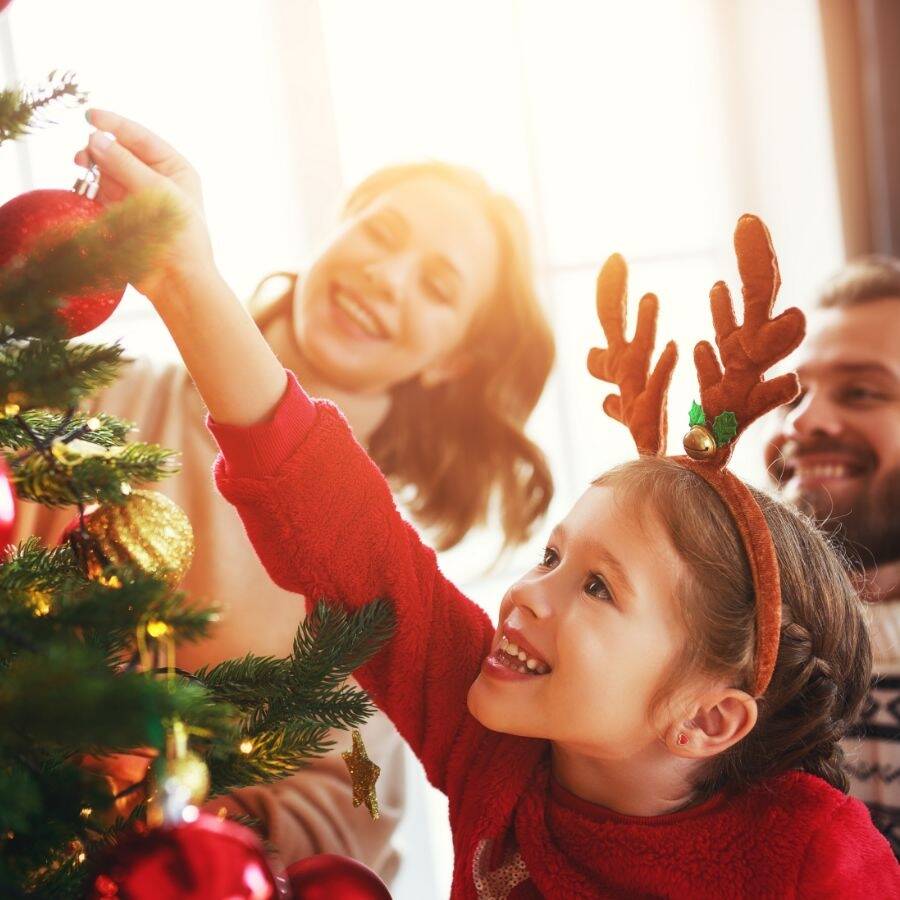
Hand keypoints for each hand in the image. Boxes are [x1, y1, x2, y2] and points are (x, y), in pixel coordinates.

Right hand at [75, 109, 218, 307]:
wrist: (177, 280)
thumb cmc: (179, 235)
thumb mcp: (156, 192)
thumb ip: (124, 165)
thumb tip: (95, 139)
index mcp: (174, 168)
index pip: (140, 138)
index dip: (115, 125)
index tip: (89, 116)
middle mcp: (155, 179)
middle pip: (119, 152)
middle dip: (99, 148)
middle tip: (82, 156)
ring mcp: (136, 197)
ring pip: (106, 171)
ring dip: (91, 167)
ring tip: (80, 167)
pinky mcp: (121, 215)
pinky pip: (99, 193)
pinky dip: (88, 188)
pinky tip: (82, 188)